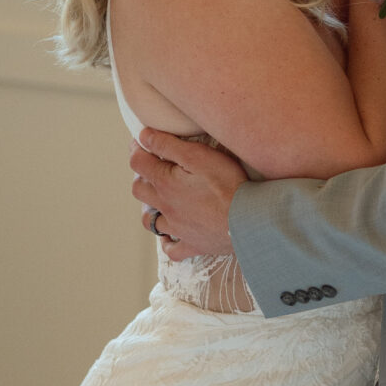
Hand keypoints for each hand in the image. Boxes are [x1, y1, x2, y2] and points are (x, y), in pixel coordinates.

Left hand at [129, 132, 247, 261]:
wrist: (249, 220)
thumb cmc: (227, 184)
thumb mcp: (198, 155)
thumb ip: (168, 145)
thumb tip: (143, 136)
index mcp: (165, 183)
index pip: (138, 163)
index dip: (136, 148)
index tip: (141, 141)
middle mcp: (166, 207)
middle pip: (139, 191)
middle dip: (141, 176)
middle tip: (151, 167)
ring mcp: (178, 228)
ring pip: (150, 221)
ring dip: (149, 208)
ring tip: (158, 200)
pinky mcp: (193, 244)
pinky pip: (173, 249)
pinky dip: (168, 242)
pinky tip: (171, 236)